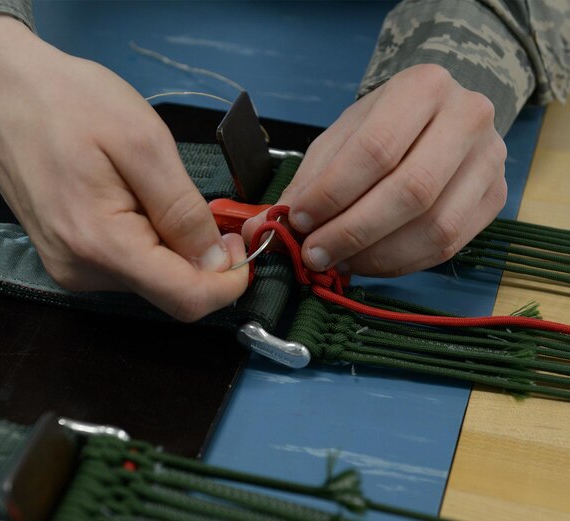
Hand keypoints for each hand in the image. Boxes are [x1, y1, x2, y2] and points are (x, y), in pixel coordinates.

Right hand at [0, 15, 247, 320]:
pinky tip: (130, 196)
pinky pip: (122, 264)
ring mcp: (66, 267)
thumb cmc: (69, 101)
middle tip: (200, 200)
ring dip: (169, 245)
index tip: (241, 244)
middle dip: (198, 257)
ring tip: (150, 186)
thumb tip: (214, 264)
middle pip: (166, 290)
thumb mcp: (142, 143)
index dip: (227, 283)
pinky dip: (145, 239)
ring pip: (146, 278)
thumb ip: (182, 211)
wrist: (0, 87)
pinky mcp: (62, 255)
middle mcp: (80, 272)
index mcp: (100, 245)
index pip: (183, 299)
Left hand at [244, 64, 506, 276]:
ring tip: (339, 261)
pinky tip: (368, 262)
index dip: (333, 192)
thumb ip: (311, 179)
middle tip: (315, 254)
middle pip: (411, 191)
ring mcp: (490, 161)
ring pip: (435, 227)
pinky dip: (401, 264)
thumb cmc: (380, 127)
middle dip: (353, 232)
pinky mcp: (496, 199)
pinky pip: (448, 247)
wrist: (436, 119)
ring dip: (376, 256)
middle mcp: (468, 118)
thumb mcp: (339, 139)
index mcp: (423, 87)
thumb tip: (274, 226)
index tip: (299, 220)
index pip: (376, 149)